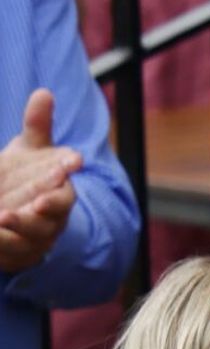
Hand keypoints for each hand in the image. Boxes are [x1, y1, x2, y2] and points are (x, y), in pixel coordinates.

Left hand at [0, 90, 82, 273]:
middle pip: (49, 222)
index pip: (64, 196)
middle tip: (17, 213)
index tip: (42, 197)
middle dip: (35, 219)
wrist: (20, 214)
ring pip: (28, 241)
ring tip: (1, 219)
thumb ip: (38, 126)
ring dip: (13, 233)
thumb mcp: (32, 152)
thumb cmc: (29, 179)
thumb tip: (43, 93)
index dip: (55, 196)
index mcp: (58, 194)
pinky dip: (1, 247)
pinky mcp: (18, 255)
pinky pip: (9, 255)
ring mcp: (36, 240)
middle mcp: (51, 220)